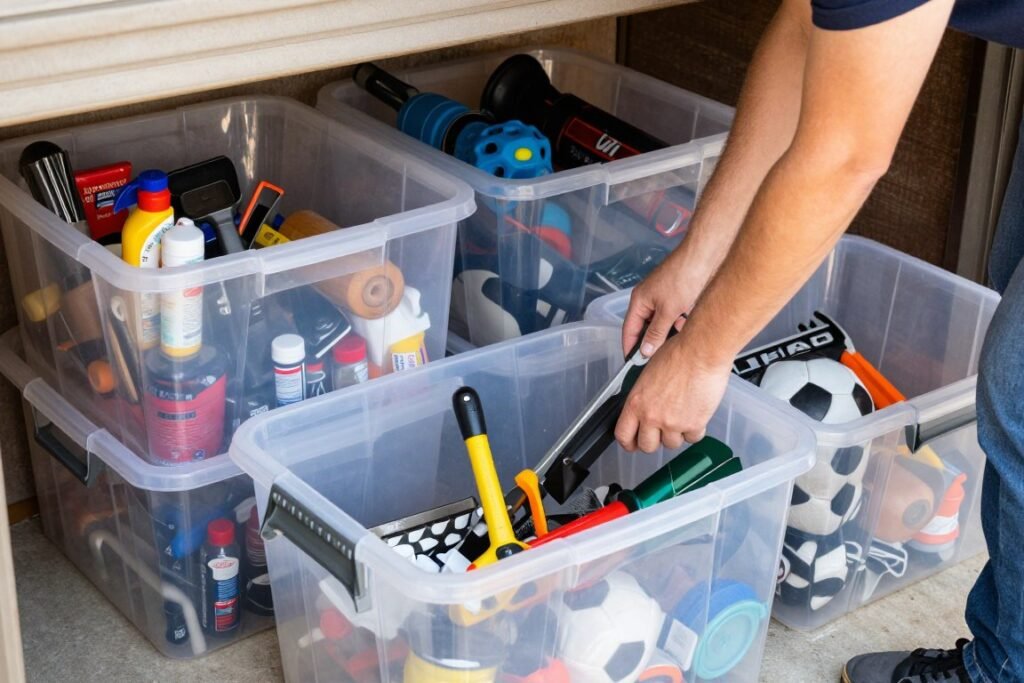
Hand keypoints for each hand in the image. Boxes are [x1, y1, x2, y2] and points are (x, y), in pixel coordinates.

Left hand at [615, 333, 731, 452]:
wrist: (702, 351)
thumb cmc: (678, 354)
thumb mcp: (647, 373)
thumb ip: (642, 396)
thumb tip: (642, 407)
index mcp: (636, 402)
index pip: (623, 434)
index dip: (628, 443)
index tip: (632, 443)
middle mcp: (652, 416)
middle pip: (647, 446)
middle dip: (653, 441)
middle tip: (659, 432)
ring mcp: (673, 423)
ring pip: (671, 444)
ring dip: (675, 434)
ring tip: (680, 415)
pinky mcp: (694, 425)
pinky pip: (692, 438)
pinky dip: (694, 430)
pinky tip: (694, 415)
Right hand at [622, 250, 707, 358]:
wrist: (706, 256)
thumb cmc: (684, 275)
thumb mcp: (668, 310)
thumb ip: (656, 333)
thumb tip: (645, 351)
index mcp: (639, 301)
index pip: (629, 330)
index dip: (630, 348)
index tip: (633, 365)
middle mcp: (649, 299)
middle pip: (646, 328)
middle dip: (655, 340)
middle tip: (661, 356)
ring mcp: (664, 298)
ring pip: (663, 323)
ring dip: (671, 330)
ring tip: (680, 331)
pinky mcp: (678, 297)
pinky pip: (674, 316)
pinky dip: (681, 321)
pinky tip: (689, 321)